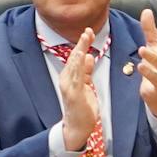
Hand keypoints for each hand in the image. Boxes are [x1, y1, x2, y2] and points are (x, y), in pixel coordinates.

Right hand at [58, 27, 99, 151]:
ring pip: (74, 64)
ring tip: (85, 39)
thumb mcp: (87, 85)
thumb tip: (90, 56)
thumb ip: (87, 71)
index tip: (89, 32)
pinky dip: (79, 65)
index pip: (77, 56)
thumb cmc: (82, 107)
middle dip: (81, 43)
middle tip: (88, 30)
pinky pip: (76, 76)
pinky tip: (82, 56)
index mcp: (70, 76)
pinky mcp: (73, 93)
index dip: (82, 44)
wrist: (77, 126)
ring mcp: (68, 85)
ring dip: (80, 50)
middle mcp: (66, 78)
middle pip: (74, 57)